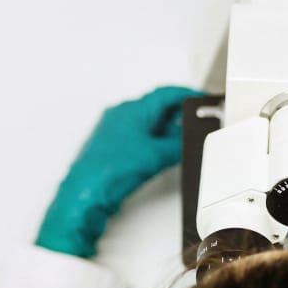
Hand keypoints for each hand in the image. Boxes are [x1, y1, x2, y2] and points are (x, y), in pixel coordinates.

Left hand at [36, 85, 202, 257]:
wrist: (87, 192)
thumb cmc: (110, 170)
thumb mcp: (156, 156)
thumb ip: (176, 146)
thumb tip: (187, 142)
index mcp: (132, 109)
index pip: (165, 95)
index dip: (186, 96)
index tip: (200, 99)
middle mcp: (120, 115)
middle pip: (156, 109)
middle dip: (177, 117)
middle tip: (195, 125)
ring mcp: (114, 131)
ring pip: (146, 125)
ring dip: (164, 133)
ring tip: (180, 144)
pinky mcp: (110, 147)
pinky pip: (137, 138)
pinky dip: (152, 143)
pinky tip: (160, 156)